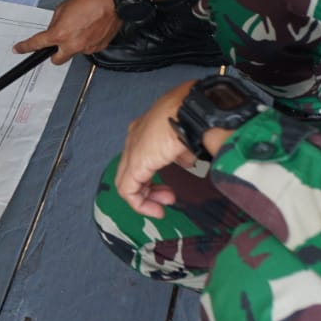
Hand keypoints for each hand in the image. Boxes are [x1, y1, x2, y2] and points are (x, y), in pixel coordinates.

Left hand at [13, 0, 119, 62]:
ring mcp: (86, 48)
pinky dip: (87, 41)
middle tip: (58, 42)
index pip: (37, 44)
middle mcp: (72, 45)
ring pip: (74, 52)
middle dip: (55, 53)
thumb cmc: (90, 0)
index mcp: (60, 34)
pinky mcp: (98, 48)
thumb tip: (53, 31)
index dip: (25, 47)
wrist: (112, 1)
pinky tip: (91, 29)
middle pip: (56, 60)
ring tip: (82, 26)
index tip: (19, 49)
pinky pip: (87, 48)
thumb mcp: (63, 8)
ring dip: (74, 43)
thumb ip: (55, 23)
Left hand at [114, 81, 197, 217]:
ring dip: (145, 198)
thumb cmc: (192, 117)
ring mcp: (132, 150)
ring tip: (162, 205)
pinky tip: (155, 209)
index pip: (143, 157)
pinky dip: (140, 203)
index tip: (169, 188)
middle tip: (167, 199)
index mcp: (147, 129)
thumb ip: (182, 152)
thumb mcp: (187, 138)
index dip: (154, 175)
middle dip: (150, 189)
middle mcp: (135, 138)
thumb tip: (187, 162)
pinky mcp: (134, 163)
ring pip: (127, 181)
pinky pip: (127, 189)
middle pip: (133, 170)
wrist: (189, 110)